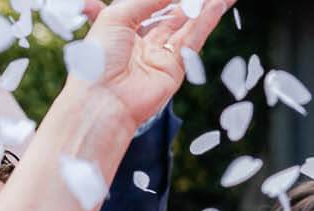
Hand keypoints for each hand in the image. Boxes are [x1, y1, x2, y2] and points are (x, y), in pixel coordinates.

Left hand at [74, 0, 234, 131]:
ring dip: (204, 9)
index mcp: (125, 27)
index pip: (151, 6)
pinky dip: (205, 23)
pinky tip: (215, 8)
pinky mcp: (175, 69)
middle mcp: (144, 41)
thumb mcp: (117, 17)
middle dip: (192, 2)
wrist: (104, 98)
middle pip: (173, 15)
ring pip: (187, 26)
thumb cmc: (99, 57)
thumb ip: (145, 1)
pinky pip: (193, 41)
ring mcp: (161, 56)